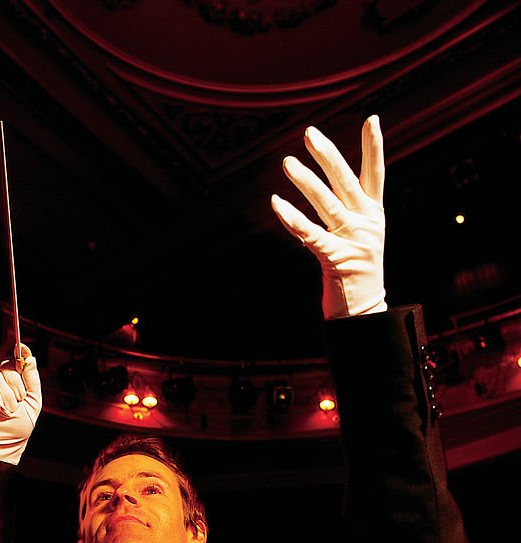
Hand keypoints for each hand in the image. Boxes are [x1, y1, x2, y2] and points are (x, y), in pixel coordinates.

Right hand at [0, 344, 41, 463]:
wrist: (6, 440)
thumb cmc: (20, 425)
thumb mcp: (34, 400)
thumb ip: (32, 379)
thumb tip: (31, 358)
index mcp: (18, 381)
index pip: (18, 360)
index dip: (20, 351)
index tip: (21, 347)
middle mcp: (4, 380)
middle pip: (8, 365)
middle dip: (17, 384)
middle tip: (19, 400)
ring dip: (8, 395)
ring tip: (11, 409)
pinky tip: (0, 409)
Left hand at [271, 115, 385, 319]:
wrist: (364, 313)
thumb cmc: (356, 273)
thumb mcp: (358, 238)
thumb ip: (347, 212)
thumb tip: (325, 187)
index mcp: (374, 215)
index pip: (375, 174)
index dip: (374, 147)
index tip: (372, 119)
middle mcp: (367, 223)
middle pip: (347, 181)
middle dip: (328, 156)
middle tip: (309, 133)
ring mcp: (354, 241)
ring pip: (326, 203)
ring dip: (305, 181)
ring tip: (287, 162)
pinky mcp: (337, 259)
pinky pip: (310, 234)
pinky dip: (292, 218)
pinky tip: (277, 203)